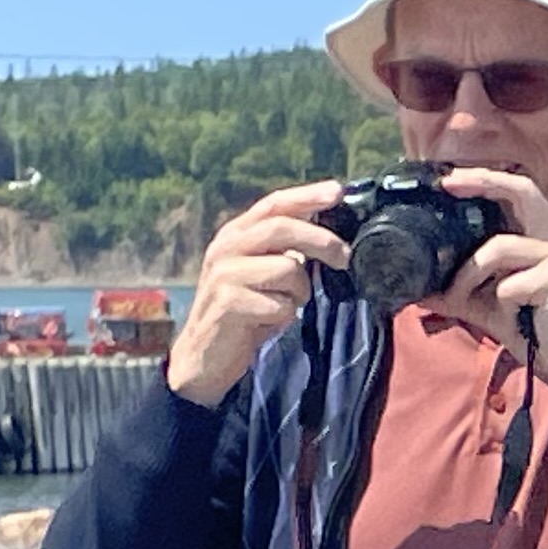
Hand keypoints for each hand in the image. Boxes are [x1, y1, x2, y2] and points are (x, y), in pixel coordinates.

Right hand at [171, 181, 349, 405]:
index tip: (338, 191)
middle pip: (282, 228)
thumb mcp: (262, 275)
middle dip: (321, 240)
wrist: (203, 357)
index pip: (274, 204)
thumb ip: (286, 253)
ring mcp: (224, 275)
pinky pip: (280, 306)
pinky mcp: (227, 304)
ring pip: (287, 269)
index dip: (306, 196)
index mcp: (236, 235)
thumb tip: (329, 240)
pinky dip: (284, 317)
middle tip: (345, 258)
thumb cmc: (243, 313)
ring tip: (284, 306)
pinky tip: (266, 324)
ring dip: (298, 293)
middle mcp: (226, 248)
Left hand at [414, 171, 547, 392]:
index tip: (449, 181)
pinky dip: (496, 303)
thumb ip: (460, 292)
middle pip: (522, 192)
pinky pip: (508, 284)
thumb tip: (420, 290)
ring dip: (468, 275)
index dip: (485, 180)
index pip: (519, 192)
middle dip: (483, 182)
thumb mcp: (490, 306)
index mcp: (544, 238)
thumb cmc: (538, 331)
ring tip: (459, 299)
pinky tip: (510, 319)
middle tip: (449, 185)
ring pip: (498, 248)